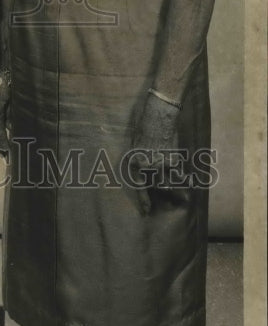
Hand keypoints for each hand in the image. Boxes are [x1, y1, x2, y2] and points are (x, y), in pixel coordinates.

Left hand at [128, 91, 185, 215]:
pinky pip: (178, 174)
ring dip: (176, 193)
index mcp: (134, 161)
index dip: (143, 199)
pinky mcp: (173, 159)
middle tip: (165, 207)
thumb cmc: (143, 126)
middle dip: (161, 197)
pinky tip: (190, 186)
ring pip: (168, 183)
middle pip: (155, 186)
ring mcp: (160, 163)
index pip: (138, 185)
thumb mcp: (135, 143)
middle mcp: (147, 165)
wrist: (157, 115)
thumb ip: (139, 158)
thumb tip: (144, 169)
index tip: (146, 211)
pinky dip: (185, 180)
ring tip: (182, 201)